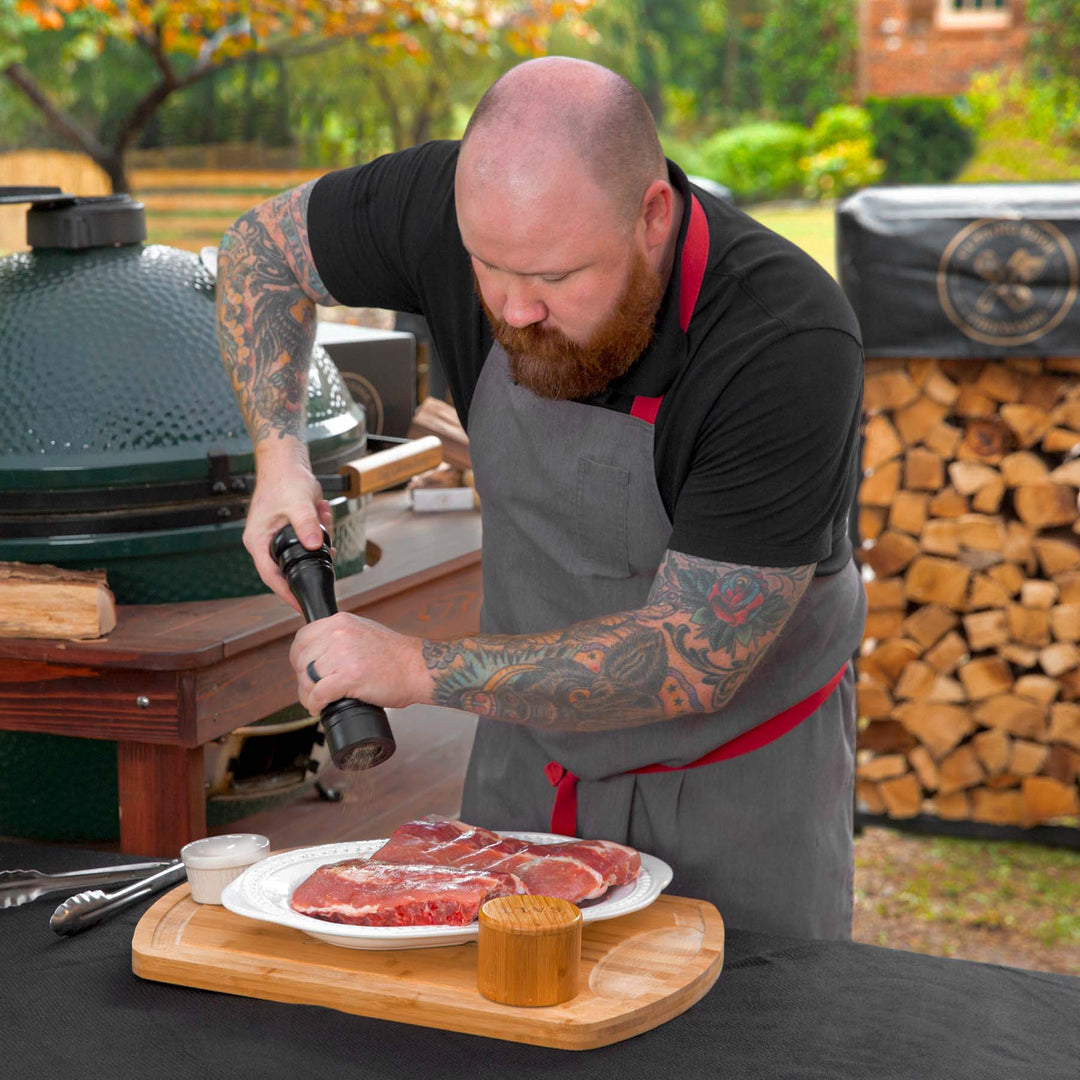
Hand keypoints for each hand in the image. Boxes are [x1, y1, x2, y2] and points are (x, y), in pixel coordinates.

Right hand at [244, 437, 333, 612]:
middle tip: (330, 549)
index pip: (271, 577)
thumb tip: (315, 546)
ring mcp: (277, 537)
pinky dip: (321, 528)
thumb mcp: (298, 503)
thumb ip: (307, 525)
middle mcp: (265, 542)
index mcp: (257, 541)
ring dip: (320, 537)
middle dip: (313, 558)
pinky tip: (323, 510)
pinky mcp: (291, 530)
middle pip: (290, 566)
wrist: (286, 461)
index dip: (287, 594)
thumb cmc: (284, 480)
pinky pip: (310, 539)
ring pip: (305, 551)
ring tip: (323, 514)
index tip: (302, 605)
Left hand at [290, 612, 432, 713]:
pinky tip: (321, 707)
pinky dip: (315, 704)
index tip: (305, 670)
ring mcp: (343, 655)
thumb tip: (318, 650)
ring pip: (307, 678)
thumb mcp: (363, 631)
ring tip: (318, 701)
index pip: (301, 639)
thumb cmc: (395, 656)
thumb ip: (341, 635)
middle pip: (300, 660)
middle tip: (314, 689)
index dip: (299, 658)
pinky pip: (318, 694)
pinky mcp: (349, 676)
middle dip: (303, 679)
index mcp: (340, 622)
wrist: (418, 669)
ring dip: (308, 694)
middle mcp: (339, 634)